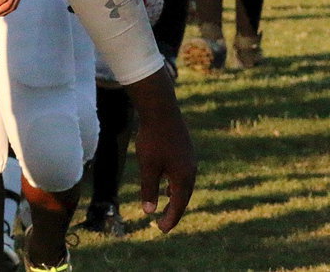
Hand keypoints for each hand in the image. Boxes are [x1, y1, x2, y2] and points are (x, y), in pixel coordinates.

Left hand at [124, 67, 196, 231]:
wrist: (161, 110)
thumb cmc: (153, 139)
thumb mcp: (148, 166)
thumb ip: (148, 189)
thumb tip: (149, 211)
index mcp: (184, 177)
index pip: (178, 205)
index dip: (169, 218)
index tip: (161, 229)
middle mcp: (191, 170)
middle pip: (183, 196)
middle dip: (173, 210)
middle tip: (164, 223)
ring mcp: (189, 158)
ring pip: (183, 183)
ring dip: (175, 195)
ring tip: (166, 202)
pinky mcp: (184, 149)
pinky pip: (181, 172)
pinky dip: (174, 182)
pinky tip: (166, 179)